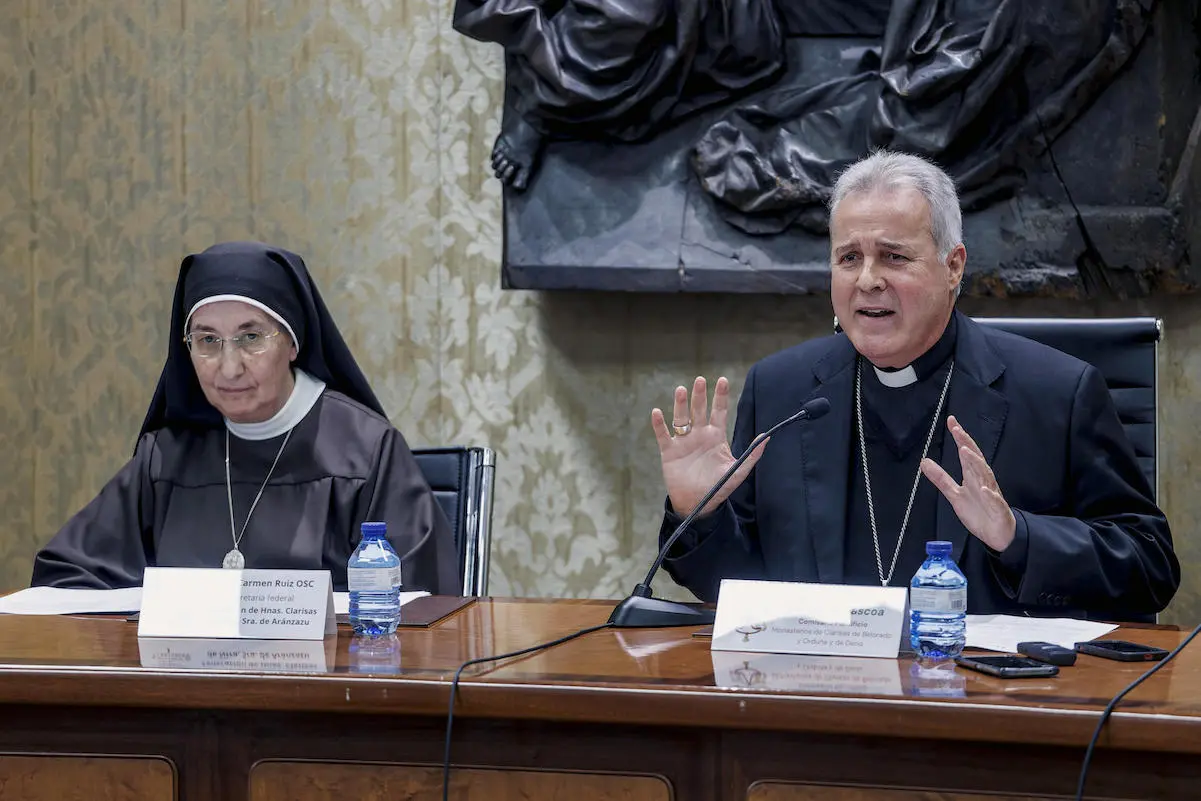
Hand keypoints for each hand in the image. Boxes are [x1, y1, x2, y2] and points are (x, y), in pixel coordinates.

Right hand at [651, 376, 766, 516]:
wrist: (699, 504)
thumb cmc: (719, 487)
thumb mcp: (738, 471)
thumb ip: (752, 454)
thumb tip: (767, 437)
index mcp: (716, 436)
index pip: (719, 411)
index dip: (720, 396)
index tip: (723, 380)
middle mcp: (699, 435)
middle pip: (699, 410)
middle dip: (700, 395)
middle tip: (700, 379)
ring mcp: (683, 442)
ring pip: (681, 418)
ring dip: (680, 404)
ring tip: (681, 390)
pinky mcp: (669, 451)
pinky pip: (663, 435)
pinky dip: (659, 424)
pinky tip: (657, 413)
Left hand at [920, 415, 1016, 551]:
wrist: (998, 533)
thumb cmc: (979, 511)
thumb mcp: (954, 495)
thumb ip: (940, 478)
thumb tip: (924, 461)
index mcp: (973, 476)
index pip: (966, 453)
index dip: (960, 438)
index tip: (951, 422)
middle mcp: (983, 481)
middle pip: (975, 459)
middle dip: (967, 444)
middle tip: (957, 430)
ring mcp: (992, 494)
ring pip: (985, 476)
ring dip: (976, 463)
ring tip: (965, 451)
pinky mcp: (998, 509)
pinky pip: (995, 501)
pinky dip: (990, 495)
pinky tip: (984, 489)